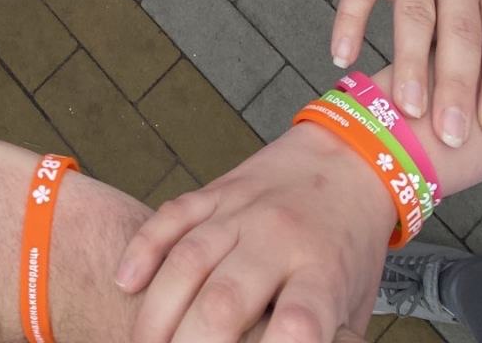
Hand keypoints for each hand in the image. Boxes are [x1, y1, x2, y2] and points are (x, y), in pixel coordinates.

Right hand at [115, 125, 392, 342]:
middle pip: (224, 301)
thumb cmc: (351, 246)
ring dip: (157, 313)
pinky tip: (126, 282)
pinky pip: (172, 216)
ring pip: (187, 260)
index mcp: (322, 273)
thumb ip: (330, 342)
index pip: (295, 324)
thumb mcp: (356, 302)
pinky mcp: (217, 190)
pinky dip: (144, 249)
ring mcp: (242, 211)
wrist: (350, 158)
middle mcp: (279, 239)